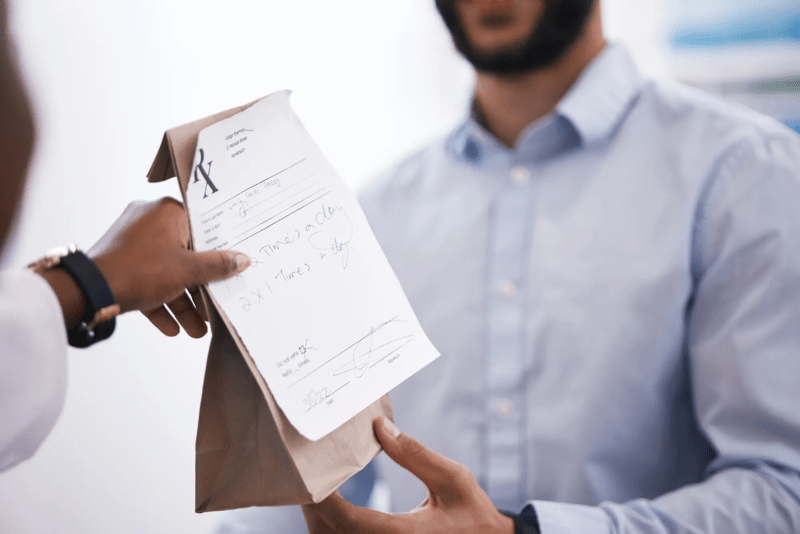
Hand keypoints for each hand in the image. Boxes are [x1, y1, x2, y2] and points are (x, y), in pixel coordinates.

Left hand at [88, 197, 249, 336]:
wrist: (88, 291)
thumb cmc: (140, 270)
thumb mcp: (187, 270)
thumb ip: (218, 266)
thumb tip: (242, 259)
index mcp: (167, 212)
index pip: (203, 229)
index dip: (220, 253)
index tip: (232, 271)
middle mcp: (149, 221)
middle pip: (187, 255)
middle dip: (200, 290)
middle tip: (213, 310)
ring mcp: (132, 242)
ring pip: (167, 272)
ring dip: (182, 303)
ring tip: (196, 331)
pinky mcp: (121, 263)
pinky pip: (148, 281)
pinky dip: (160, 302)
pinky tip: (171, 329)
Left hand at [303, 417, 513, 533]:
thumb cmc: (473, 513)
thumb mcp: (453, 478)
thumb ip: (415, 454)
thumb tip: (379, 427)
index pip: (350, 521)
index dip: (324, 500)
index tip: (313, 474)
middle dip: (315, 508)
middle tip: (307, 476)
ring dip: (321, 520)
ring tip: (317, 488)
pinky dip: (335, 528)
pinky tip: (333, 508)